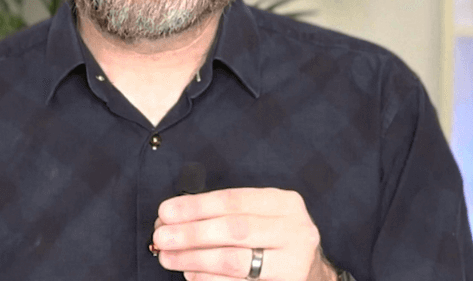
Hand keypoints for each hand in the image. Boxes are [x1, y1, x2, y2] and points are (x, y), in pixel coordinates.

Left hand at [151, 187, 335, 280]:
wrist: (310, 273)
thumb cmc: (273, 239)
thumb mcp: (259, 216)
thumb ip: (222, 214)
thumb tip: (172, 218)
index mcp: (284, 203)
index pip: (234, 200)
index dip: (197, 206)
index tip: (166, 211)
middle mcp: (295, 230)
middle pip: (235, 230)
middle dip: (192, 233)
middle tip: (162, 236)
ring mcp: (294, 262)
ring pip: (235, 260)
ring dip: (195, 259)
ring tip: (168, 257)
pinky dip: (210, 279)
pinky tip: (191, 275)